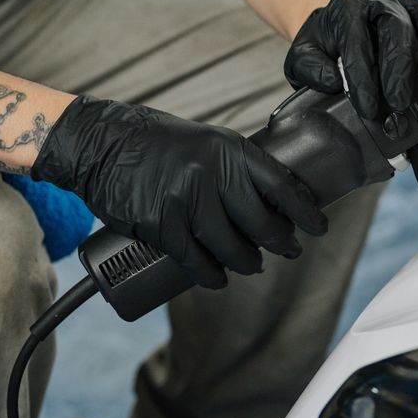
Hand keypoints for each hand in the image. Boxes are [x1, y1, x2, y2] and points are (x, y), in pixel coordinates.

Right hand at [31, 96, 327, 288]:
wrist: (98, 144)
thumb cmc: (151, 142)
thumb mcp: (202, 141)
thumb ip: (230, 165)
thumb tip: (265, 197)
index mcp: (227, 149)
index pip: (280, 184)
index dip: (304, 210)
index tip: (319, 226)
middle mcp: (211, 174)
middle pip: (260, 223)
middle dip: (280, 243)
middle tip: (288, 250)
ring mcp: (186, 201)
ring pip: (230, 247)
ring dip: (246, 262)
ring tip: (251, 264)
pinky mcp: (162, 224)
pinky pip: (194, 259)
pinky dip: (209, 274)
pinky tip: (216, 277)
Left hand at [285, 0, 417, 133]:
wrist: (344, 23)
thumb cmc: (326, 44)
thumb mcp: (302, 54)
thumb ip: (306, 66)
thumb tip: (331, 81)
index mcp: (348, 9)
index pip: (357, 39)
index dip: (363, 76)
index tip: (367, 108)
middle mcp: (385, 3)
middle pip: (398, 28)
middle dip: (399, 70)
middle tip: (399, 106)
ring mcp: (414, 9)